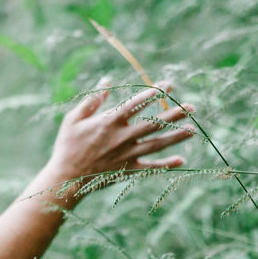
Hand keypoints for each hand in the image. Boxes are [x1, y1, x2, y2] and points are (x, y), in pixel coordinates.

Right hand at [47, 80, 194, 186]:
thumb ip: (92, 100)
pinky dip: (166, 164)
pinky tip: (181, 160)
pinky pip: (150, 167)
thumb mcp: (73, 119)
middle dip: (173, 114)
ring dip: (175, 136)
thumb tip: (107, 81)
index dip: (153, 93)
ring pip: (156, 143)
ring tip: (192, 129)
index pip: (136, 104)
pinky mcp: (127, 170)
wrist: (66, 177)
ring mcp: (127, 154)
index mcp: (109, 122)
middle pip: (153, 123)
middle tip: (191, 106)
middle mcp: (122, 137)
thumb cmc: (67, 145)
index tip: (168, 86)